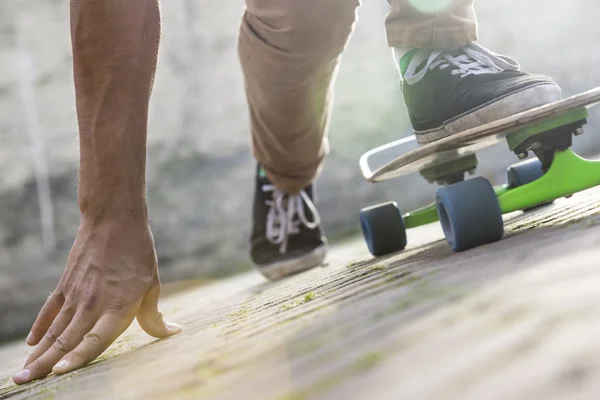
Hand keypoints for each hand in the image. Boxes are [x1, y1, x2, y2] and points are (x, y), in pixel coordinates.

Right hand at [13, 213, 181, 383]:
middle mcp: (94, 303)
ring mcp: (76, 294)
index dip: (78, 357)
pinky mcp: (66, 284)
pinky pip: (50, 310)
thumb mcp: (152, 283)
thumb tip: (170, 332)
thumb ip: (153, 314)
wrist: (113, 218)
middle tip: (25, 381)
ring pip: (54, 329)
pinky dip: (40, 327)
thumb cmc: (138, 251)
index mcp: (118, 304)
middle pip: (67, 339)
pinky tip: (32, 343)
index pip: (95, 339)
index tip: (61, 372)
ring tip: (23, 372)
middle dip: (46, 364)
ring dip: (38, 352)